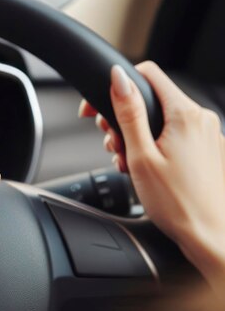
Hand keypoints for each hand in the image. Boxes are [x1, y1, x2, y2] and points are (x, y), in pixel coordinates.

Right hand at [79, 62, 224, 285]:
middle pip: (151, 100)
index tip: (99, 108)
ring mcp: (207, 135)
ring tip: (127, 162)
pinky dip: (154, 146)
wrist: (210, 236)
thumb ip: (128, 113)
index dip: (118, 86)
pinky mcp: (207, 150)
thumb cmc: (177, 203)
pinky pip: (174, 136)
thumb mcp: (140, 156)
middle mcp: (201, 119)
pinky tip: (144, 168)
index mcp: (185, 114)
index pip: (147, 74)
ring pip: (161, 120)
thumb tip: (118, 78)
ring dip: (136, 137)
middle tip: (112, 144)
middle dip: (124, 119)